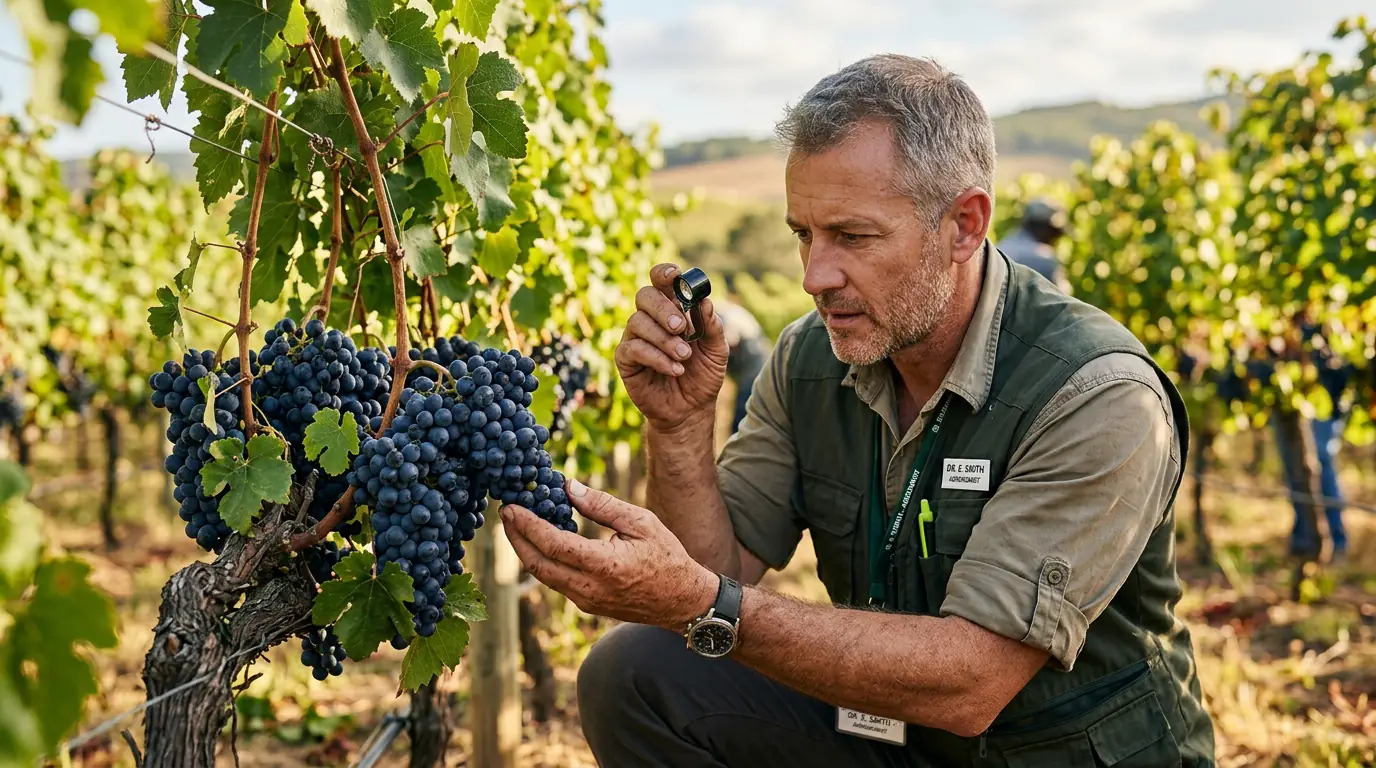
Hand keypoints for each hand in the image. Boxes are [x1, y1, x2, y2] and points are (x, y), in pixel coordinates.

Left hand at [498, 477, 717, 629]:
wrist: (683, 602)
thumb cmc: (667, 557)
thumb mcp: (641, 522)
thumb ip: (603, 506)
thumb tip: (569, 488)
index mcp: (604, 565)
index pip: (553, 544)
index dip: (527, 525)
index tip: (511, 507)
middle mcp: (589, 588)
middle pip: (538, 564)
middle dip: (516, 538)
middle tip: (506, 514)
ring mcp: (586, 601)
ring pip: (544, 576)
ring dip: (527, 550)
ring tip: (518, 525)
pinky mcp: (588, 605)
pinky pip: (557, 582)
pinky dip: (544, 561)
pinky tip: (543, 542)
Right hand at [615, 262, 728, 430]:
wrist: (692, 409)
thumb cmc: (703, 375)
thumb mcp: (718, 351)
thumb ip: (713, 326)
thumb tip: (705, 302)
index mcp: (672, 310)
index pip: (661, 282)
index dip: (664, 273)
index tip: (674, 275)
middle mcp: (651, 319)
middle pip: (644, 295)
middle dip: (663, 309)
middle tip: (681, 328)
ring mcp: (636, 338)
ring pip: (638, 322)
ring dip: (664, 339)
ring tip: (684, 357)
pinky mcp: (626, 360)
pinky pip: (633, 348)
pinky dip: (656, 357)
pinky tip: (674, 369)